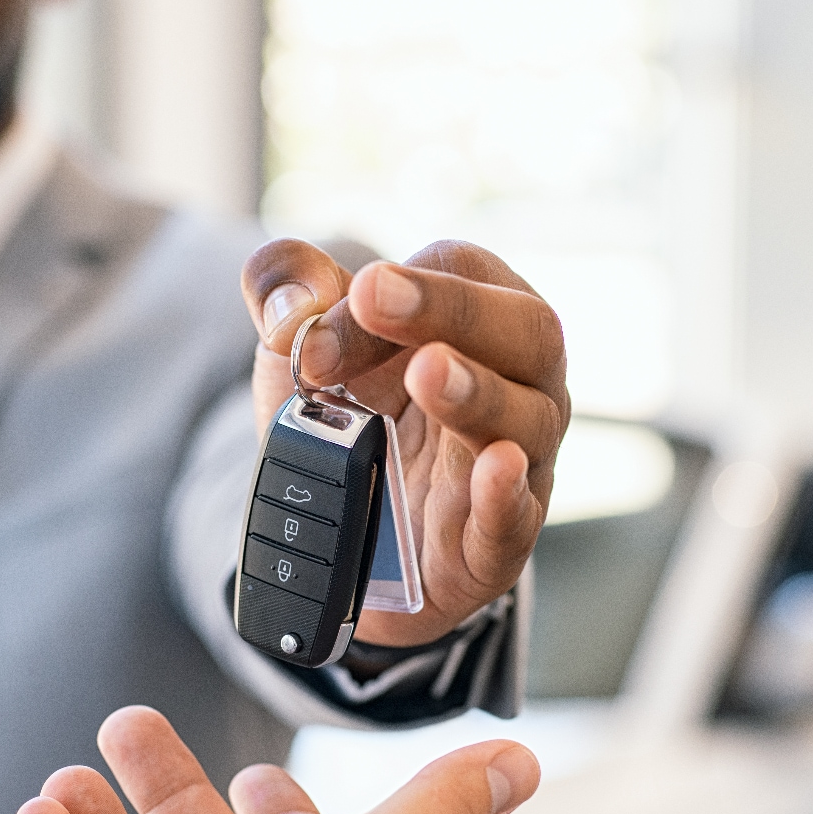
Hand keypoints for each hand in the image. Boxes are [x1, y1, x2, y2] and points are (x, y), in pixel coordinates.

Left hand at [241, 240, 570, 645]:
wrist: (345, 526)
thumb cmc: (349, 413)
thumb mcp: (302, 343)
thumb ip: (284, 289)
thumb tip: (294, 305)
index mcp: (479, 315)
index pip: (462, 273)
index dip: (406, 284)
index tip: (350, 301)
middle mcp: (518, 382)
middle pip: (528, 332)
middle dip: (453, 310)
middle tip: (377, 302)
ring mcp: (520, 462)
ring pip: (528, 422)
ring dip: (477, 394)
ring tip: (427, 374)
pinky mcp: (498, 541)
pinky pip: (518, 517)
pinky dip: (506, 493)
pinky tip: (495, 466)